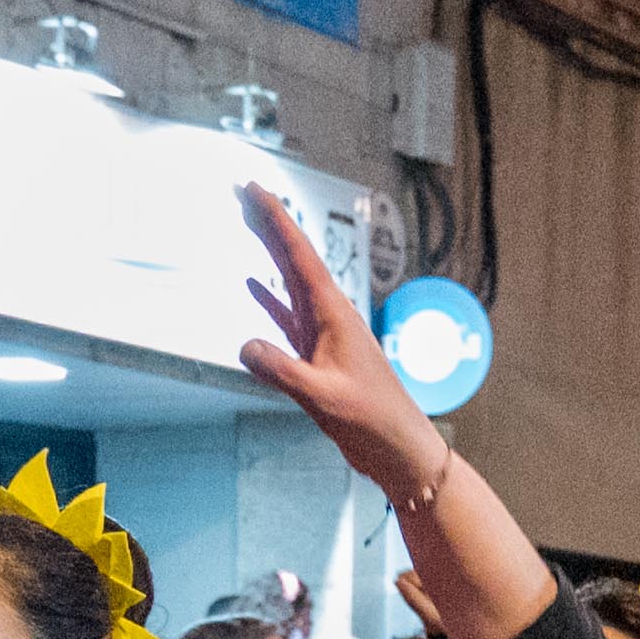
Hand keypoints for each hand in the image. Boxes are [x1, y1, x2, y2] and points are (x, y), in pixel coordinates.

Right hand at [237, 184, 448, 502]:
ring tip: (247, 226)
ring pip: (289, 282)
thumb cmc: (373, 421)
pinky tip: (255, 289)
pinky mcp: (319, 355)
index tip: (253, 190)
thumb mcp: (323, 396)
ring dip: (267, 254)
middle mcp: (330, 316)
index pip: (298, 255)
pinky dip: (270, 301)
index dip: (274, 219)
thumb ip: (283, 371)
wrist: (398, 448)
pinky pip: (288, 317)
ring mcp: (324, 334)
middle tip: (241, 193)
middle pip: (292, 258)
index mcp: (333, 314)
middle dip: (268, 224)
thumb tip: (246, 347)